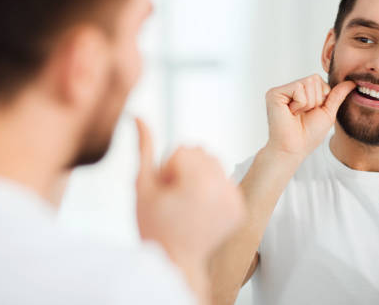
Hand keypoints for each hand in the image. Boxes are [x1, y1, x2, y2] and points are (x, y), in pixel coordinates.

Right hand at [134, 118, 244, 269]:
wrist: (175, 261)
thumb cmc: (153, 225)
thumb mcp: (142, 186)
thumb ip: (144, 148)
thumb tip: (138, 116)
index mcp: (199, 182)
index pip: (183, 150)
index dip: (167, 169)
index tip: (166, 193)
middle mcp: (222, 188)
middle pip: (201, 152)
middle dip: (185, 169)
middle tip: (176, 198)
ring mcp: (234, 199)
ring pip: (214, 164)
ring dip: (199, 176)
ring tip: (187, 203)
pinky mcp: (240, 207)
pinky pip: (225, 180)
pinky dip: (212, 189)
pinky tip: (200, 209)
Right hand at [264, 74, 355, 159]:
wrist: (294, 148)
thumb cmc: (309, 134)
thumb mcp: (327, 112)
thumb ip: (337, 95)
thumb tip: (352, 82)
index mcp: (300, 92)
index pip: (319, 80)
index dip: (322, 97)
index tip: (311, 113)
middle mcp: (289, 89)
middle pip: (314, 79)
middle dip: (315, 100)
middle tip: (303, 114)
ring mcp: (281, 90)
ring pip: (308, 83)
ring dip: (308, 103)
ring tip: (297, 115)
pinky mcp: (274, 93)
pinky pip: (298, 88)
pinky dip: (300, 104)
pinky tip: (291, 113)